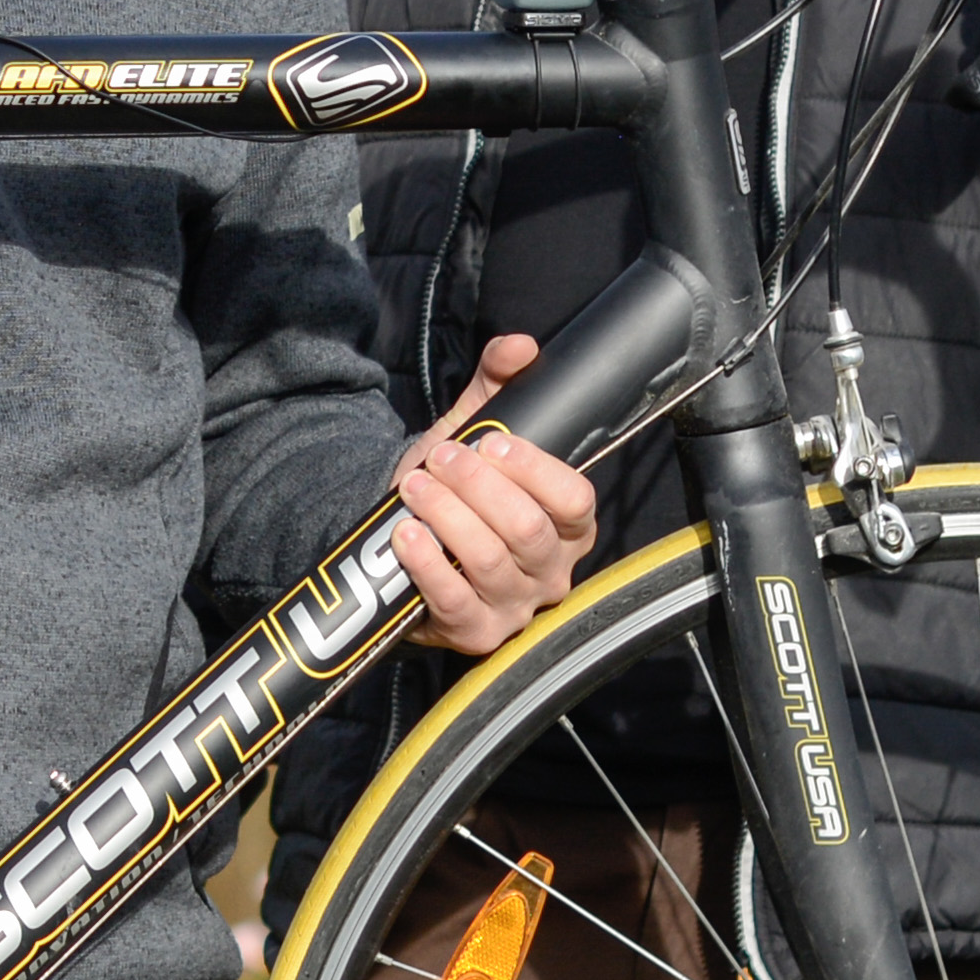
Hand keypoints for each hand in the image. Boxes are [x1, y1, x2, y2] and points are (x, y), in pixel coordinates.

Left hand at [391, 333, 599, 659]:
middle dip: (477, 487)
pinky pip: (453, 601)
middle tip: (441, 459)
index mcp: (569, 525)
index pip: (575, 500)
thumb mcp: (475, 433)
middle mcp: (552, 571)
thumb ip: (498, 387)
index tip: (492, 443)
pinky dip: (426, 563)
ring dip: (447, 516)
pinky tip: (406, 533)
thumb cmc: (456, 491)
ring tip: (416, 487)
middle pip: (527, 529)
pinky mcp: (476, 634)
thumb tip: (519, 345)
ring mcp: (516, 607)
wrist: (404, 543)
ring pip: (488, 560)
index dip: (534, 469)